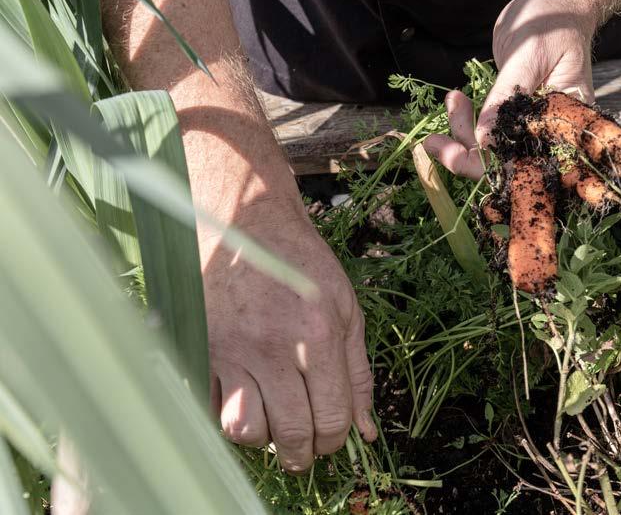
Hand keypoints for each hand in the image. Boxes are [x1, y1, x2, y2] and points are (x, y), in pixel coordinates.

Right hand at [203, 207, 375, 472]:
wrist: (245, 220)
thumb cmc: (300, 261)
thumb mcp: (345, 305)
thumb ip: (356, 370)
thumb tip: (366, 429)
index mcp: (317, 334)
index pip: (331, 418)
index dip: (335, 439)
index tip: (331, 436)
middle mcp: (273, 346)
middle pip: (291, 434)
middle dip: (304, 453)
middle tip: (305, 445)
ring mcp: (232, 348)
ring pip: (244, 430)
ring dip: (263, 436)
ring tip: (272, 418)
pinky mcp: (202, 345)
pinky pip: (210, 405)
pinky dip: (228, 412)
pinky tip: (245, 395)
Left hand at [425, 0, 596, 178]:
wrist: (559, 4)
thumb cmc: (554, 23)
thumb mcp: (529, 56)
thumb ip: (506, 96)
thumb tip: (484, 138)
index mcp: (564, 123)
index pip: (526, 162)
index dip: (487, 165)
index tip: (453, 153)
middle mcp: (548, 131)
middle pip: (503, 162)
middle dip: (464, 155)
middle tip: (433, 142)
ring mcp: (530, 123)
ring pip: (490, 146)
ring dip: (461, 131)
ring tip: (452, 99)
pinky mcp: (514, 113)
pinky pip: (487, 127)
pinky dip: (467, 119)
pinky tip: (456, 100)